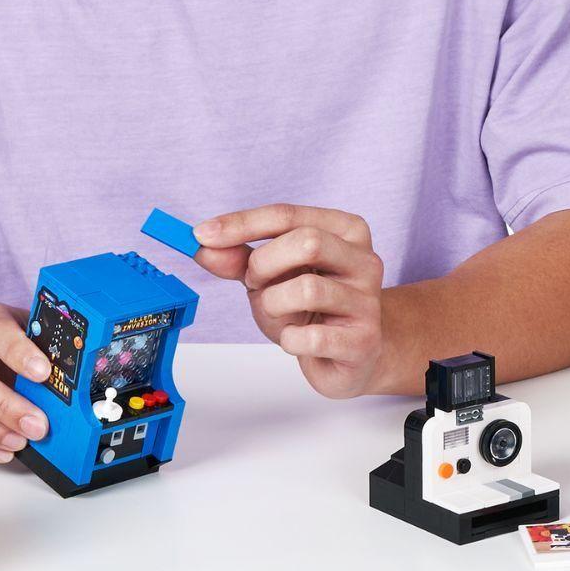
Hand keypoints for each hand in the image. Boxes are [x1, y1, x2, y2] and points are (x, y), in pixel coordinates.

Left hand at [194, 204, 387, 397]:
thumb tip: (204, 245)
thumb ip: (239, 259)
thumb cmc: (313, 310)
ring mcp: (368, 301)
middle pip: (306, 242)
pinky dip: (289, 339)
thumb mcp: (273, 276)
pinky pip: (311, 336)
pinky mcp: (363, 341)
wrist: (352, 355)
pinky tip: (296, 339)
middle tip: (255, 283)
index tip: (202, 235)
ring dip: (273, 304)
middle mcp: (364, 260)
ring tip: (278, 313)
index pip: (288, 215)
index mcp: (346, 231)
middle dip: (264, 264)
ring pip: (307, 288)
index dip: (241, 224)